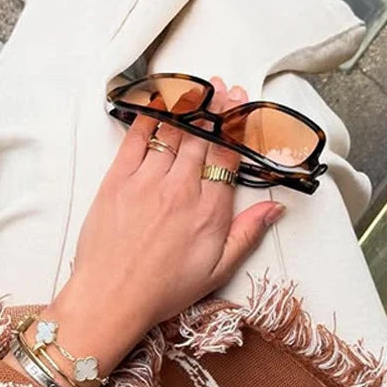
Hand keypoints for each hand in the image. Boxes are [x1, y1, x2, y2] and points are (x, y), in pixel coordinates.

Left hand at [37, 79, 284, 376]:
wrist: (111, 298)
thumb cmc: (163, 290)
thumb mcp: (217, 270)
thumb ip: (247, 234)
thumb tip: (274, 207)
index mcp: (209, 210)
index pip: (228, 153)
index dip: (235, 125)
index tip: (240, 105)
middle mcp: (181, 188)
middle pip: (202, 135)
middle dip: (214, 107)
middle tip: (222, 88)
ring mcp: (147, 181)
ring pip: (172, 131)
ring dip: (187, 105)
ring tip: (197, 88)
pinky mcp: (117, 180)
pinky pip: (136, 137)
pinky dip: (149, 116)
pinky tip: (157, 102)